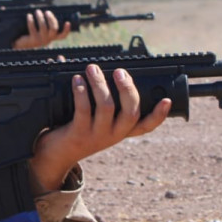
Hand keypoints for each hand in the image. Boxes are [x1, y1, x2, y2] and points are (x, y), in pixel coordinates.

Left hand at [12, 9, 72, 49]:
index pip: (62, 36)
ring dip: (40, 17)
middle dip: (51, 18)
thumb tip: (46, 10)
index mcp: (51, 37)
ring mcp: (41, 40)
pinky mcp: (33, 40)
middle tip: (47, 12)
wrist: (20, 44)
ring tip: (37, 11)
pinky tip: (29, 15)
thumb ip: (45, 23)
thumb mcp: (40, 30)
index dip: (66, 30)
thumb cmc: (31, 33)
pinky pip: (33, 28)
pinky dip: (31, 20)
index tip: (67, 22)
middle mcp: (48, 40)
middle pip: (54, 28)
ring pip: (43, 27)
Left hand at [29, 65, 170, 191]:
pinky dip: (81, 92)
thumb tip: (93, 66)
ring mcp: (96, 136)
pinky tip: (77, 80)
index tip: (166, 100)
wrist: (54, 156)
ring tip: (92, 69)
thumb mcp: (94, 120)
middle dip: (128, 89)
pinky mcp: (78, 135)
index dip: (159, 115)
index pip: (145, 126)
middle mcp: (112, 135)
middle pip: (131, 112)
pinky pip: (83, 110)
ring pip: (106, 107)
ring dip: (100, 84)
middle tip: (120, 72)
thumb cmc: (76, 132)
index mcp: (120, 131)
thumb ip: (98, 97)